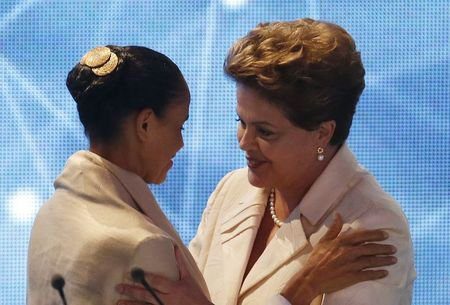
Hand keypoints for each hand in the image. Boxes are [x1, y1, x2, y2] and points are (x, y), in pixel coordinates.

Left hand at [116, 246, 212, 304]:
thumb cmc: (195, 294)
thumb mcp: (189, 278)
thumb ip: (180, 264)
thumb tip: (175, 248)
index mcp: (174, 288)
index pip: (157, 282)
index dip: (145, 278)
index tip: (133, 273)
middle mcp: (167, 299)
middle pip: (146, 295)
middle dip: (131, 290)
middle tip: (118, 287)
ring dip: (131, 304)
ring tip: (118, 302)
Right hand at [281, 214, 396, 304]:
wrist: (311, 278)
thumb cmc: (316, 259)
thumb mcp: (323, 241)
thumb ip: (334, 228)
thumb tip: (338, 214)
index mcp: (342, 242)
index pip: (362, 236)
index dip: (375, 235)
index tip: (386, 234)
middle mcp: (348, 252)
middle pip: (370, 248)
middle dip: (384, 248)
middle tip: (394, 248)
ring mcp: (351, 265)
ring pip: (372, 261)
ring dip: (384, 260)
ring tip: (394, 259)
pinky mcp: (352, 277)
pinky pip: (368, 274)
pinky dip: (378, 273)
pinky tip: (385, 273)